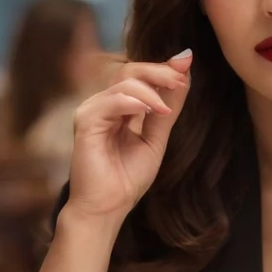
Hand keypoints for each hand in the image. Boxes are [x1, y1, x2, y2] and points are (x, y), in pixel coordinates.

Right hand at [66, 51, 193, 222]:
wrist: (108, 208)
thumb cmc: (127, 178)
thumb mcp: (156, 138)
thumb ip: (168, 106)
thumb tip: (185, 70)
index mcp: (118, 107)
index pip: (139, 76)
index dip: (163, 68)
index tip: (186, 63)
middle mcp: (103, 105)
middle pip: (130, 71)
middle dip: (159, 72)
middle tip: (180, 80)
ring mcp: (91, 111)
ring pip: (123, 82)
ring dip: (151, 91)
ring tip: (165, 110)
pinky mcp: (85, 122)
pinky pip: (111, 100)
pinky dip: (134, 102)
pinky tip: (150, 111)